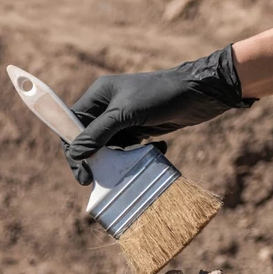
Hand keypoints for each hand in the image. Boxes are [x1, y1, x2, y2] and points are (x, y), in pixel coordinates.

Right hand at [62, 46, 251, 184]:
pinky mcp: (140, 127)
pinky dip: (136, 155)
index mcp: (98, 95)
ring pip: (109, 146)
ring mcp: (124, 117)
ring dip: (117, 160)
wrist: (199, 93)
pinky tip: (157, 150)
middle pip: (88, 138)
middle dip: (93, 158)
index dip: (73, 148)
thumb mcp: (125, 114)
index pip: (72, 123)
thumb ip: (98, 133)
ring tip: (127, 169)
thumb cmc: (159, 96)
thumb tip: (76, 154)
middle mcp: (107, 105)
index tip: (82, 172)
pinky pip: (128, 148)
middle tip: (95, 180)